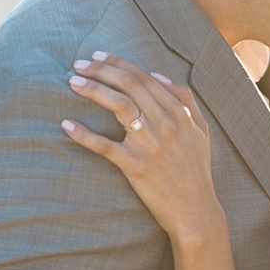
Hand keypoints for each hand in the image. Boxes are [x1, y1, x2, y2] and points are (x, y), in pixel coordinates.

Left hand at [62, 52, 223, 243]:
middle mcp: (165, 124)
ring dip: (92, 89)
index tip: (99, 57)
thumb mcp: (201, 132)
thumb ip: (186, 101)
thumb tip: (159, 76)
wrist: (196, 212)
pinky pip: (104, 146)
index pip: (145, 78)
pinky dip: (84, 134)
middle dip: (101, 70)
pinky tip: (67, 125)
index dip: (119, 63)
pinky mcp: (135, 166)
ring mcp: (149, 144)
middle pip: (129, 86)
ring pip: (118, 105)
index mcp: (178, 114)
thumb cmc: (196, 172)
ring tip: (73, 82)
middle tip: (79, 64)